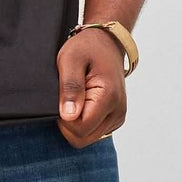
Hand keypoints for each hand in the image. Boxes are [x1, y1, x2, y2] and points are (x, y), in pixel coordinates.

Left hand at [56, 28, 126, 146]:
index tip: (63, 98)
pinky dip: (83, 121)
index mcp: (109, 97)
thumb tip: (69, 116)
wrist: (106, 43)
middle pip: (83, 138)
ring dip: (75, 122)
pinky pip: (92, 132)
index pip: (80, 129)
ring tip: (77, 97)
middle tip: (67, 98)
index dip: (64, 119)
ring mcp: (118, 117)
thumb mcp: (70, 60)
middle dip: (69, 123)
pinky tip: (83, 101)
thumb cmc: (86, 48)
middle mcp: (118, 111)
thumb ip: (70, 88)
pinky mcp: (115, 119)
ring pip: (87, 138)